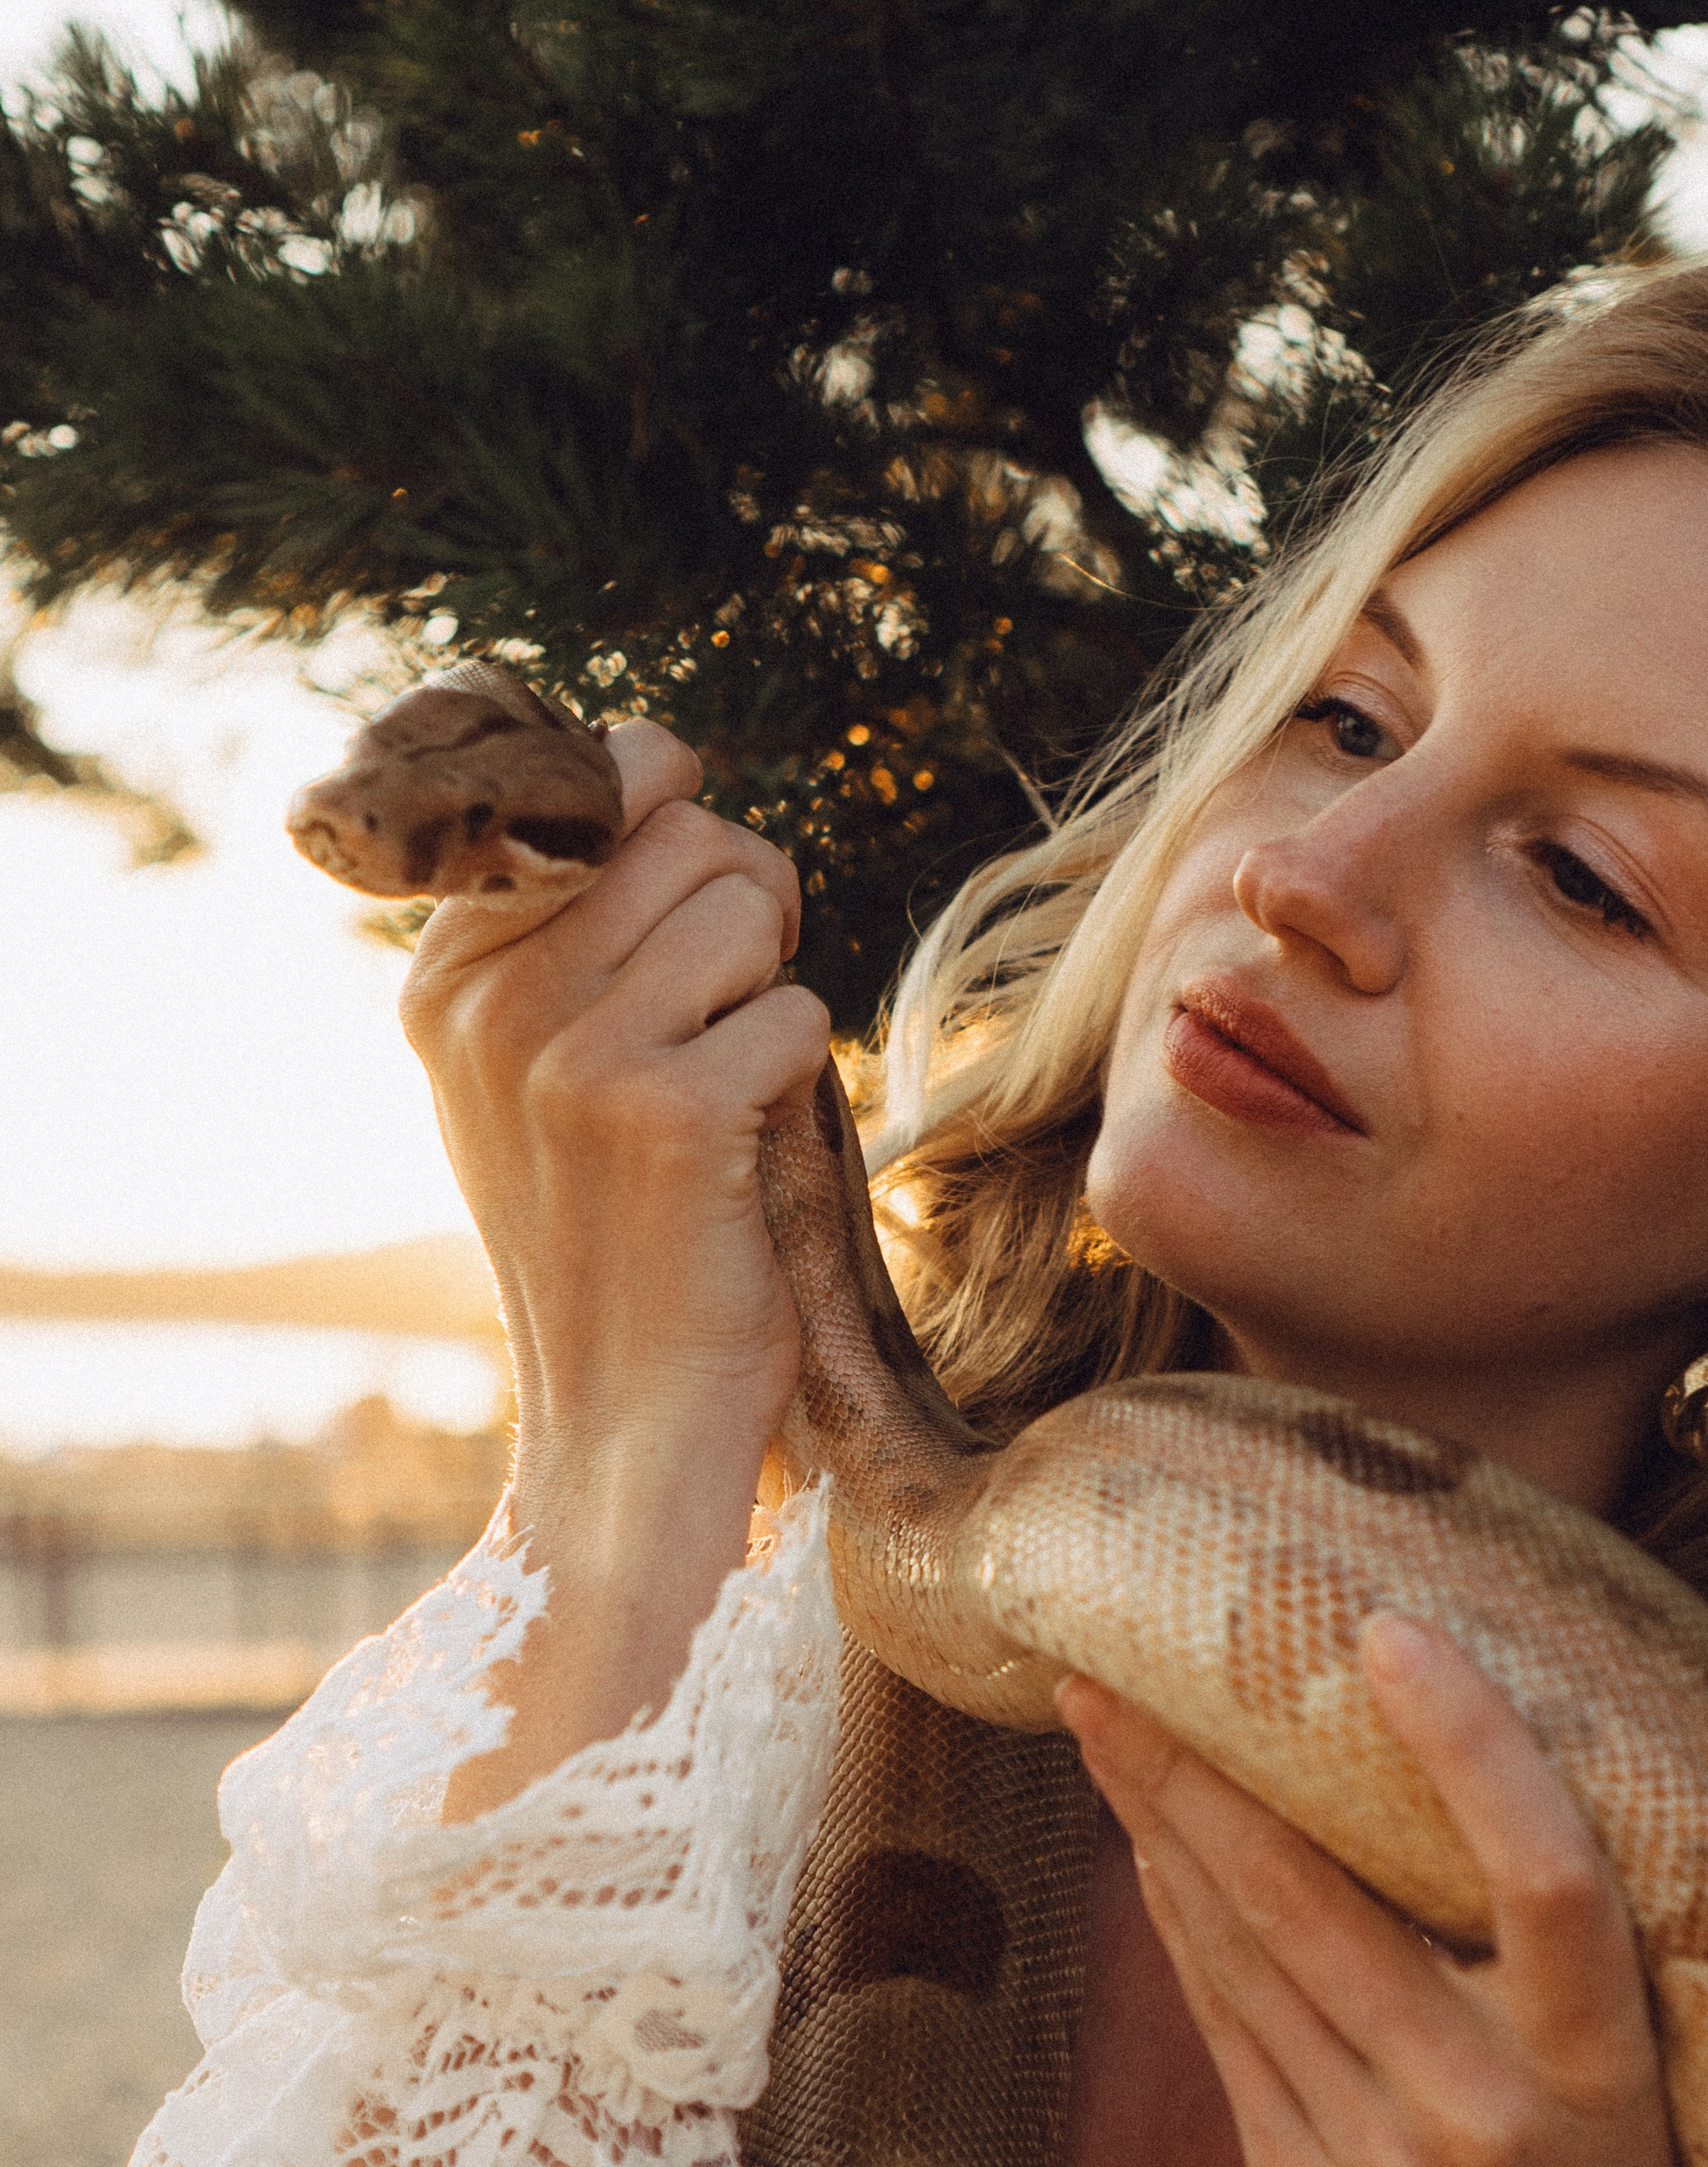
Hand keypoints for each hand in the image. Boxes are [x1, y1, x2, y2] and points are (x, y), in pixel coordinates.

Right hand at [400, 720, 829, 1536]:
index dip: (673, 812)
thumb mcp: (540, 1066)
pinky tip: (746, 1147)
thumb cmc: (617, 1227)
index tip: (687, 896)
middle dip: (749, 898)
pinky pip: (795, 1010)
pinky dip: (801, 1075)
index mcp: (447, 974)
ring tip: (736, 1075)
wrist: (628, 1411)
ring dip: (776, 984)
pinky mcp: (665, 1114)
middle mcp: (491, 1001)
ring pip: (748, 902)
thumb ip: (569, 920)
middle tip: (736, 1000)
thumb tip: (664, 755)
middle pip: (687, 828)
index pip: (582, 779)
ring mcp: (569, 1056)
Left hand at [1057, 1617, 1677, 2166]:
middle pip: (1317, 1897)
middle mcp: (1481, 2105)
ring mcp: (1376, 2159)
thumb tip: (1420, 1779)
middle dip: (1201, 1771)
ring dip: (1160, 1830)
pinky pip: (1223, 2027)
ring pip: (1242, 1953)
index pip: (1545, 1874)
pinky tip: (1146, 1854)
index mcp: (1599, 2063)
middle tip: (1116, 1664)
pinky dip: (1180, 1927)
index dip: (1472, 1748)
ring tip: (1104, 1728)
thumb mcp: (1631, 2090)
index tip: (1392, 1634)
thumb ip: (1547, 1966)